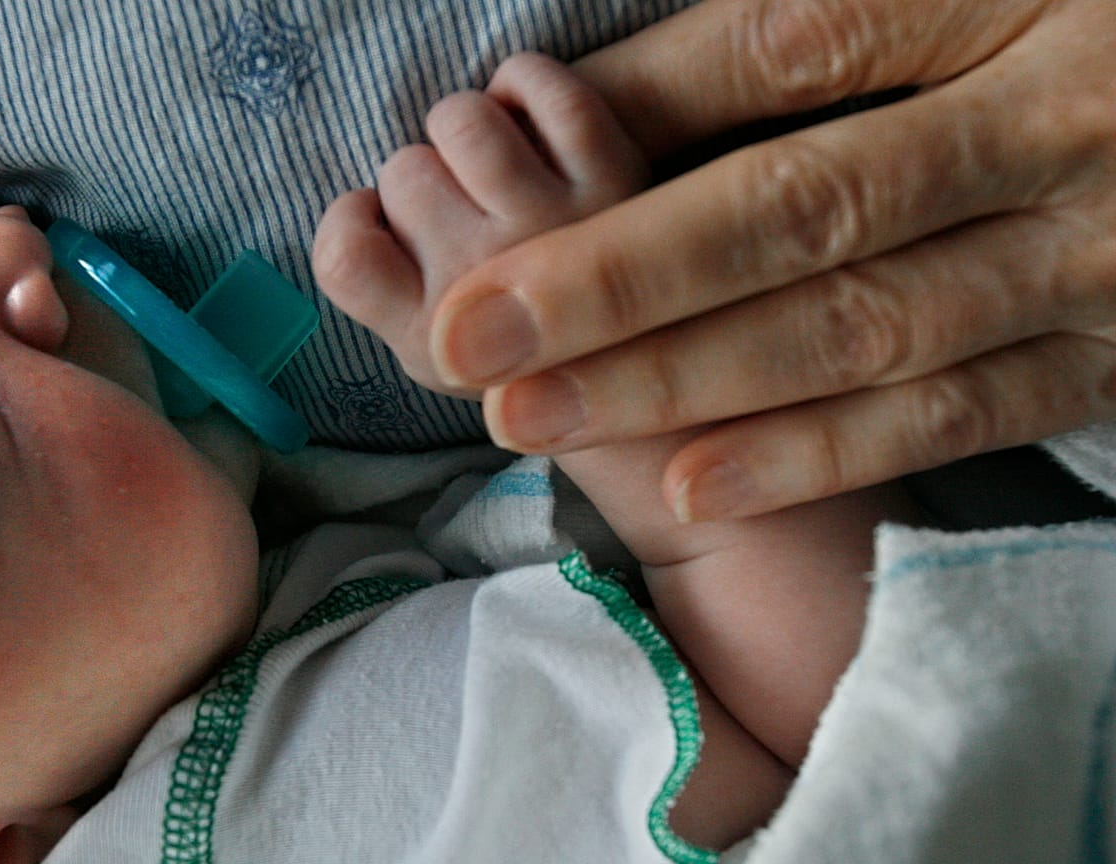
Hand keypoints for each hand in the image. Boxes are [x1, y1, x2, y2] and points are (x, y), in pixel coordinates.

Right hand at [314, 53, 646, 401]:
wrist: (640, 347)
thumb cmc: (512, 334)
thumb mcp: (429, 342)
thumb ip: (377, 286)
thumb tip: (360, 205)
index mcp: (432, 340)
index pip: (345, 254)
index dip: (355, 222)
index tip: (390, 234)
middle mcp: (492, 289)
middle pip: (403, 172)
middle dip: (424, 179)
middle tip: (465, 210)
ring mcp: (558, 229)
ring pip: (460, 120)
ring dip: (464, 126)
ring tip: (491, 165)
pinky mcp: (614, 170)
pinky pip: (532, 81)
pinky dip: (519, 82)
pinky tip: (528, 123)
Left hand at [426, 0, 1115, 520]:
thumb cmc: (1085, 32)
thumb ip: (809, 29)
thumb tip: (594, 100)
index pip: (796, 47)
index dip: (639, 118)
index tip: (500, 168)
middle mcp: (1055, 129)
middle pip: (807, 208)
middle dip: (624, 281)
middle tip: (472, 338)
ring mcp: (1093, 257)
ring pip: (865, 327)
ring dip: (686, 379)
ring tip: (533, 413)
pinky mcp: (1113, 356)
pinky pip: (958, 412)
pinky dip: (821, 451)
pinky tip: (695, 480)